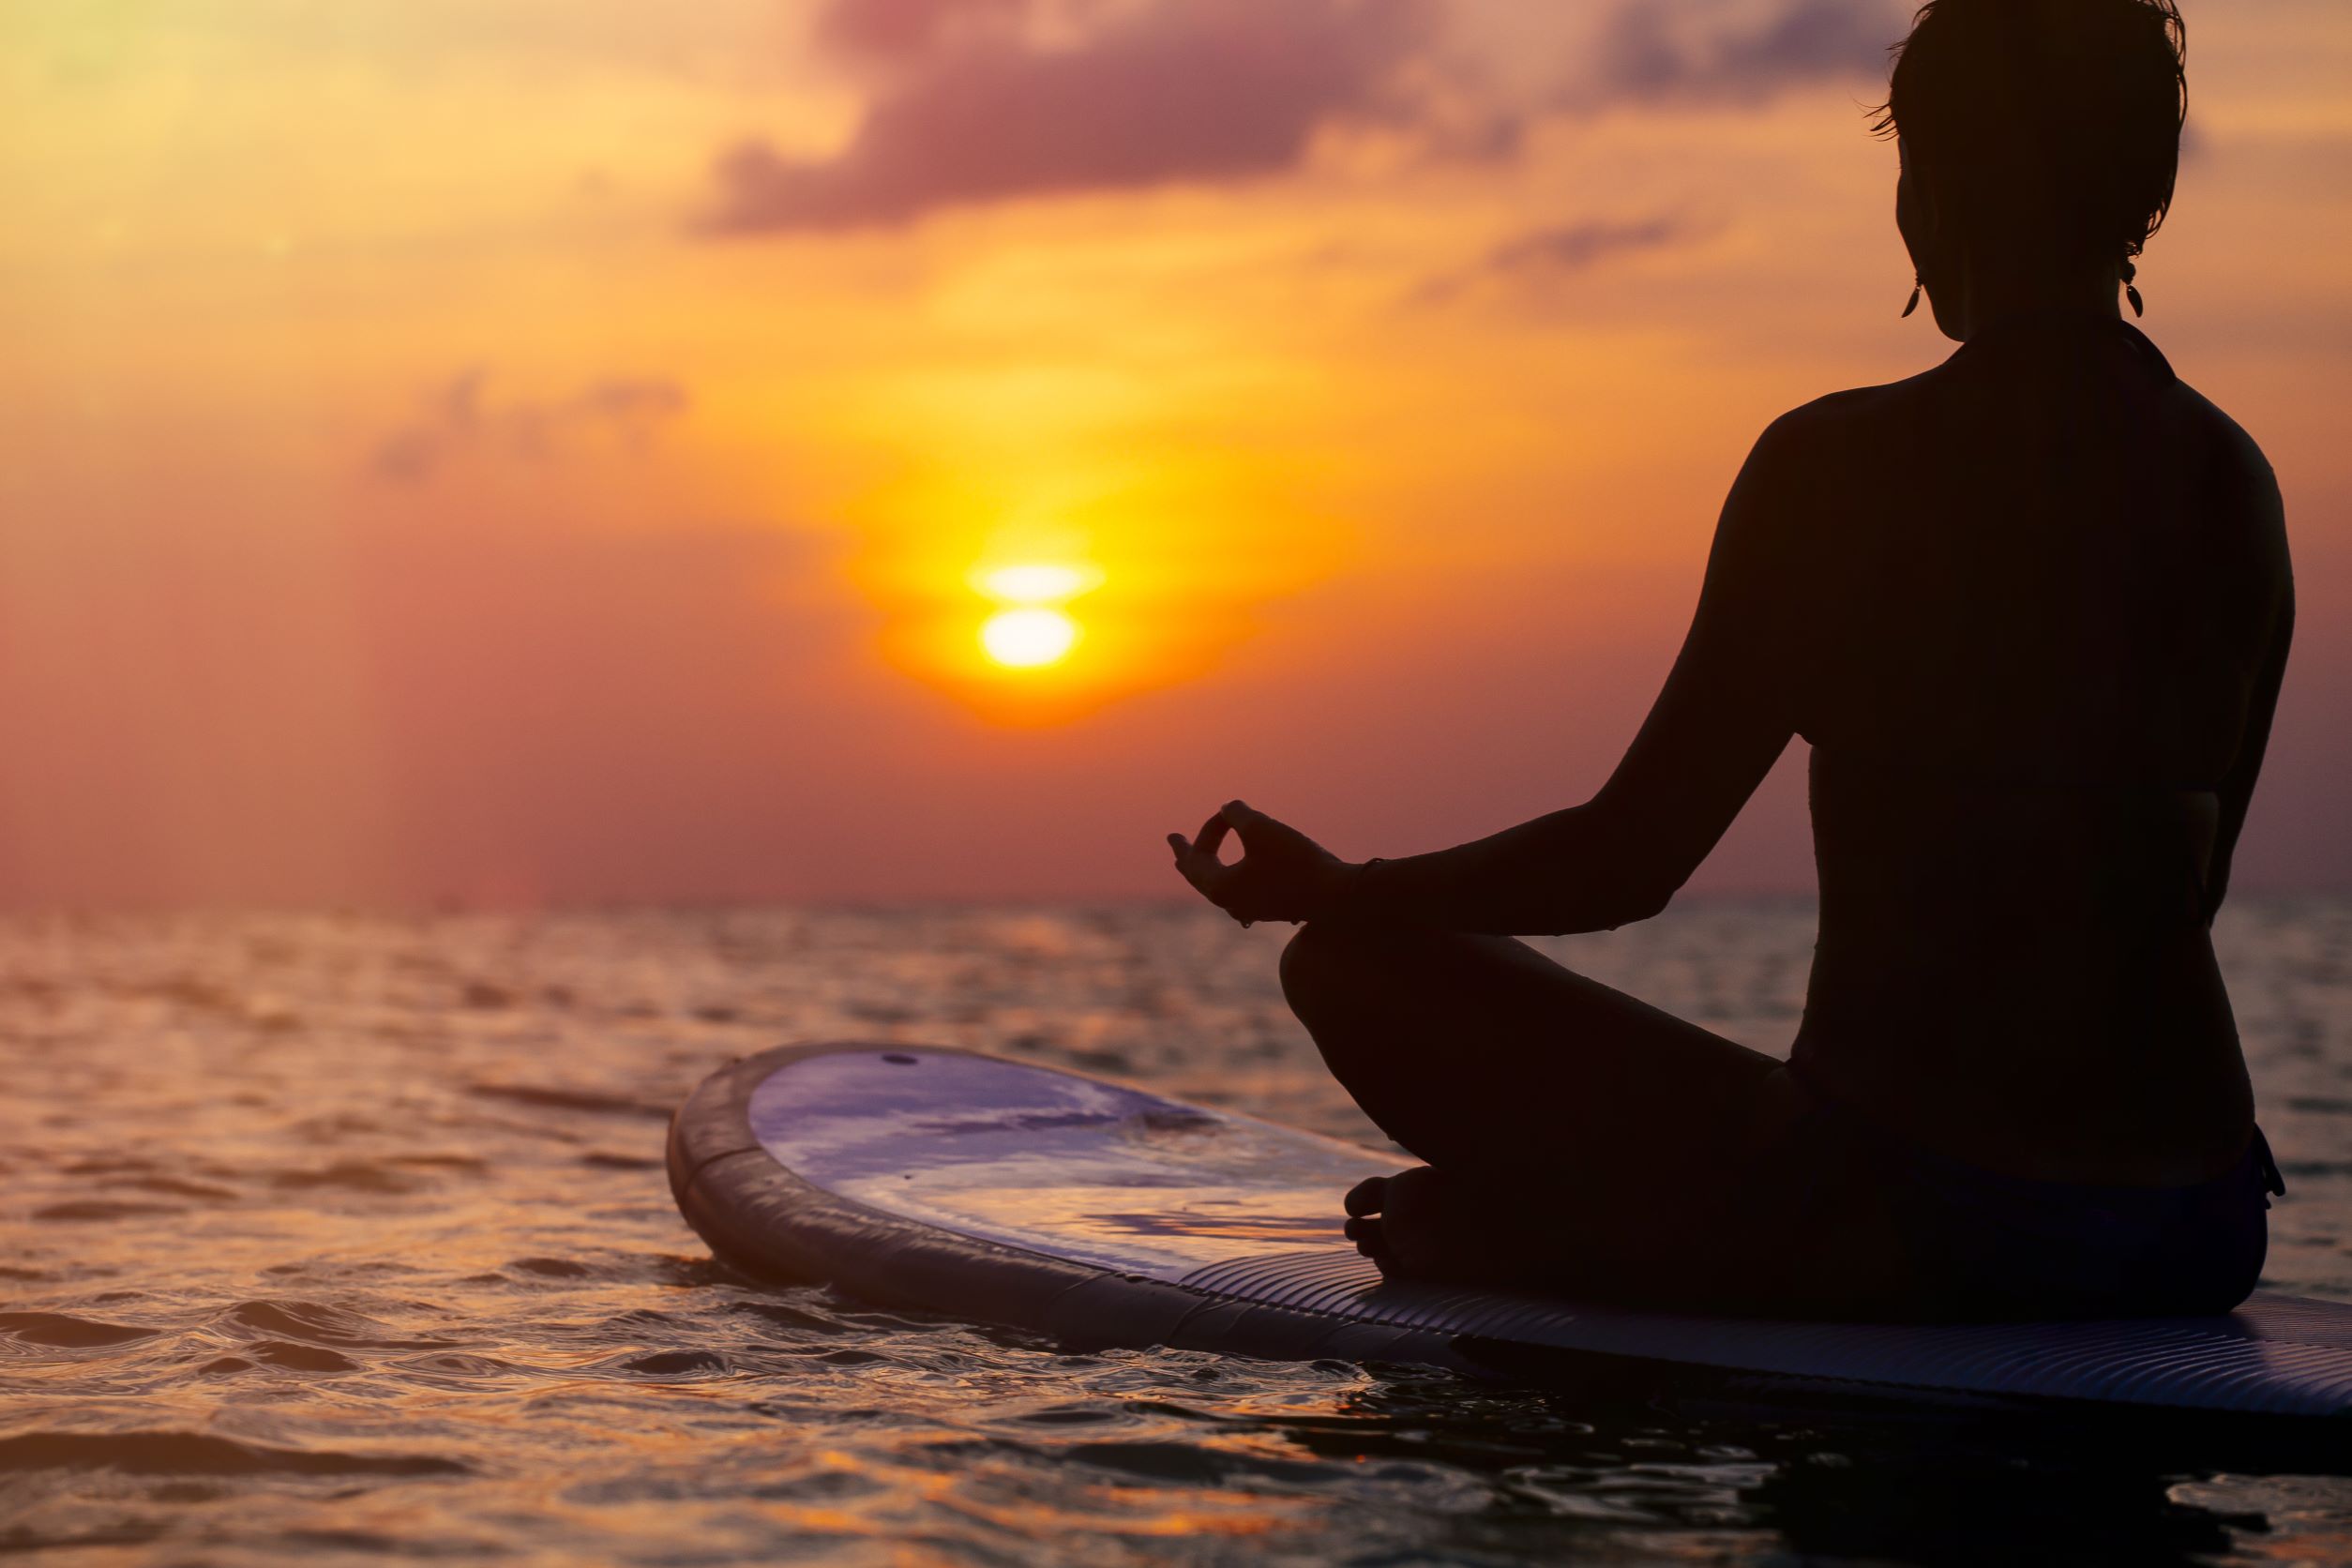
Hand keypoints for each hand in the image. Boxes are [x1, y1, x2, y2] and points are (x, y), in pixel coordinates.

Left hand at [1167, 800, 1352, 924]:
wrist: (1336, 895)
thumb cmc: (1296, 861)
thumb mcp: (1261, 827)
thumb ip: (1236, 813)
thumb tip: (1228, 808)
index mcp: (1220, 887)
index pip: (1196, 858)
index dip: (1201, 832)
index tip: (1207, 818)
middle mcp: (1231, 903)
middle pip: (1199, 877)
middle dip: (1187, 856)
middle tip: (1173, 842)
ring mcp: (1251, 909)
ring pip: (1218, 886)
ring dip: (1208, 868)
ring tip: (1200, 862)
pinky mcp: (1270, 908)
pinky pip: (1237, 892)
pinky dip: (1229, 877)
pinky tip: (1234, 881)